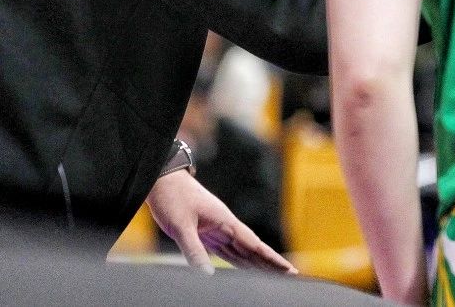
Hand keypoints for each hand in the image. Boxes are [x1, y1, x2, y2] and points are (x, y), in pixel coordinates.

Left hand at [145, 169, 295, 274]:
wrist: (161, 179)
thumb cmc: (171, 197)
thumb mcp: (180, 226)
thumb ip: (193, 250)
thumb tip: (206, 274)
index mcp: (224, 221)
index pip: (253, 244)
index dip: (271, 258)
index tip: (289, 269)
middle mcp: (225, 225)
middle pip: (253, 249)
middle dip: (271, 263)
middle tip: (293, 276)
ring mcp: (217, 229)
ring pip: (242, 251)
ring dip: (258, 263)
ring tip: (275, 276)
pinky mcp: (207, 233)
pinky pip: (227, 251)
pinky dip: (240, 261)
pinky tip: (248, 269)